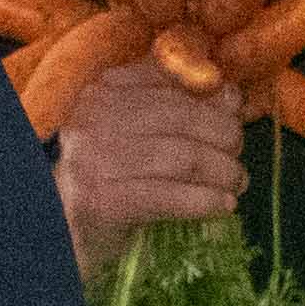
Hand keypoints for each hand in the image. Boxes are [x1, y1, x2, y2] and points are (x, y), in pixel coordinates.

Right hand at [56, 67, 244, 273]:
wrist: (66, 226)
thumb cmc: (110, 172)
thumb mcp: (133, 126)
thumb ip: (174, 103)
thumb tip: (231, 95)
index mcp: (102, 89)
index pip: (169, 79)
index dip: (212, 94)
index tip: (235, 111)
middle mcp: (93, 117)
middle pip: (182, 116)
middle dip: (224, 135)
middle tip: (238, 153)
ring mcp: (94, 159)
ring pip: (183, 157)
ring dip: (222, 171)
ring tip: (236, 182)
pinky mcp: (103, 200)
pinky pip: (171, 197)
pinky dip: (206, 201)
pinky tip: (223, 205)